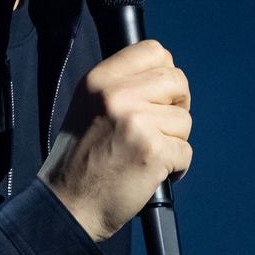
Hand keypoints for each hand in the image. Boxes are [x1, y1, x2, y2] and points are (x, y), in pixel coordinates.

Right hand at [38, 39, 191, 241]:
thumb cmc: (80, 159)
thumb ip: (121, 85)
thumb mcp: (88, 105)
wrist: (68, 204)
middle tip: (160, 127)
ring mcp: (136, 122)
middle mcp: (116, 95)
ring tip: (148, 154)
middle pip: (177, 80)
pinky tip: (153, 172)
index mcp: (99, 79)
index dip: (164, 72)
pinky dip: (176, 166)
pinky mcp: (153, 152)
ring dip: (174, 140)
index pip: (153, 50)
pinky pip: (186, 151)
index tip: (160, 94)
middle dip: (177, 105)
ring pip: (184, 119)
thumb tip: (163, 77)